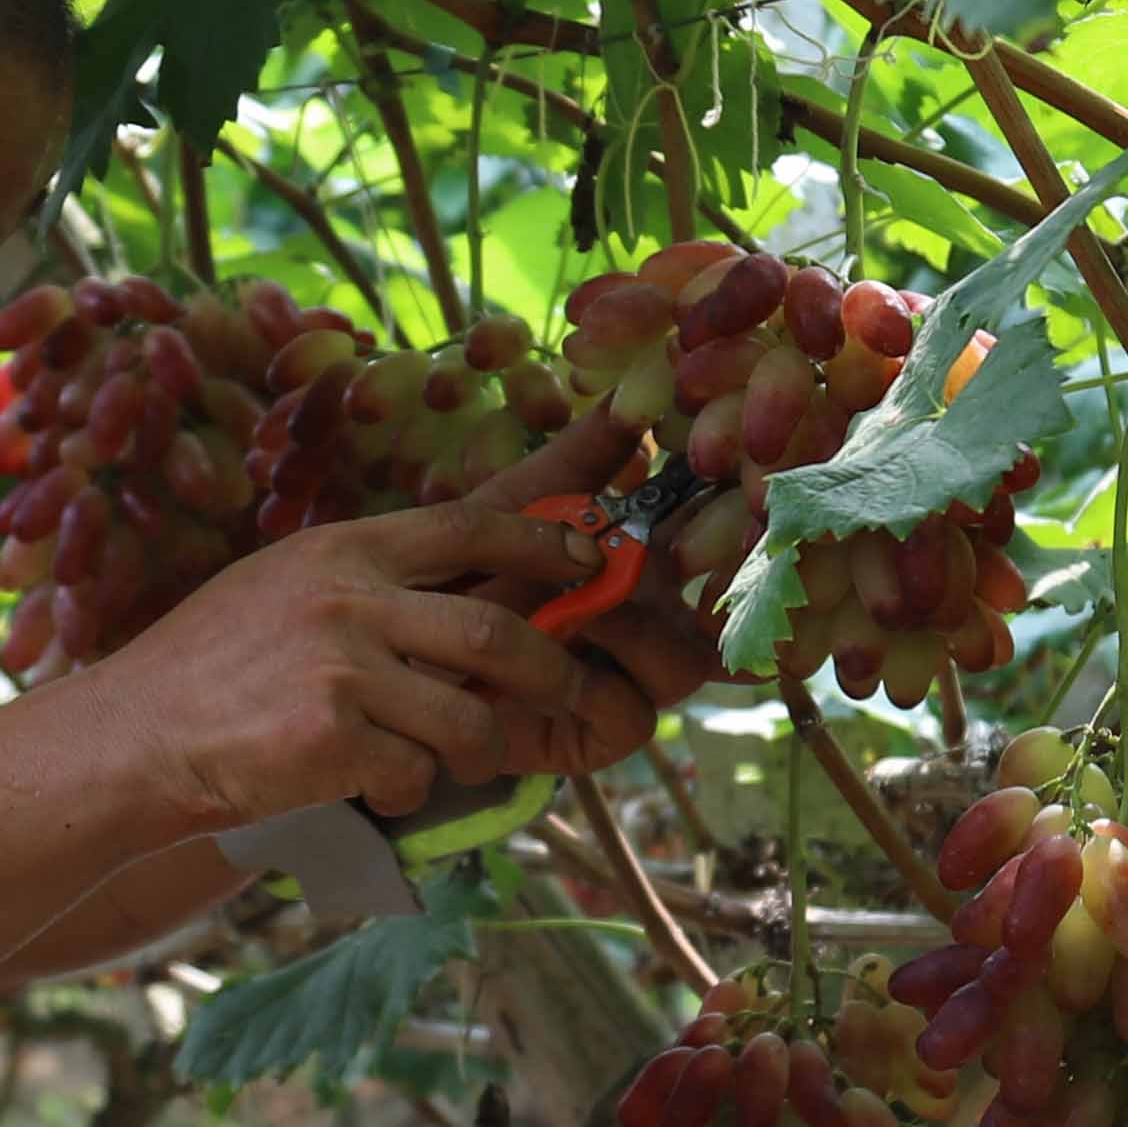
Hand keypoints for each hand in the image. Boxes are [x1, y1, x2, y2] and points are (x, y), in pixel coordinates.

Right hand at [75, 489, 613, 832]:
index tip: (589, 558)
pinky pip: (414, 774)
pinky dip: (409, 792)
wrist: (134, 736)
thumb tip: (465, 583)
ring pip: (468, 718)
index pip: (468, 527)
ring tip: (456, 762)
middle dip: (549, 672)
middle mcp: (347, 600)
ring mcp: (339, 670)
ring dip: (480, 752)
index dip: (542, 542)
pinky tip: (375, 790)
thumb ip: (366, 580)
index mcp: (342, 549)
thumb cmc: (209, 666)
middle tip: (568, 692)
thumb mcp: (283, 585)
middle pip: (493, 632)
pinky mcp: (329, 739)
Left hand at [444, 416, 727, 779]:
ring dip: (638, 627)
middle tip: (665, 540)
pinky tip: (560, 655)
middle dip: (699, 571)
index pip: (719, 537)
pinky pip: (630, 716)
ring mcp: (635, 679)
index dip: (735, 515)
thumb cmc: (460, 566)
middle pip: (722, 605)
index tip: (730, 479)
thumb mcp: (515, 502)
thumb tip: (635, 393)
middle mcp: (658, 620)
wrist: (392, 649)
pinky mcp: (601, 733)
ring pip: (684, 662)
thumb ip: (578, 457)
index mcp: (651, 562)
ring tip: (589, 600)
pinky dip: (598, 686)